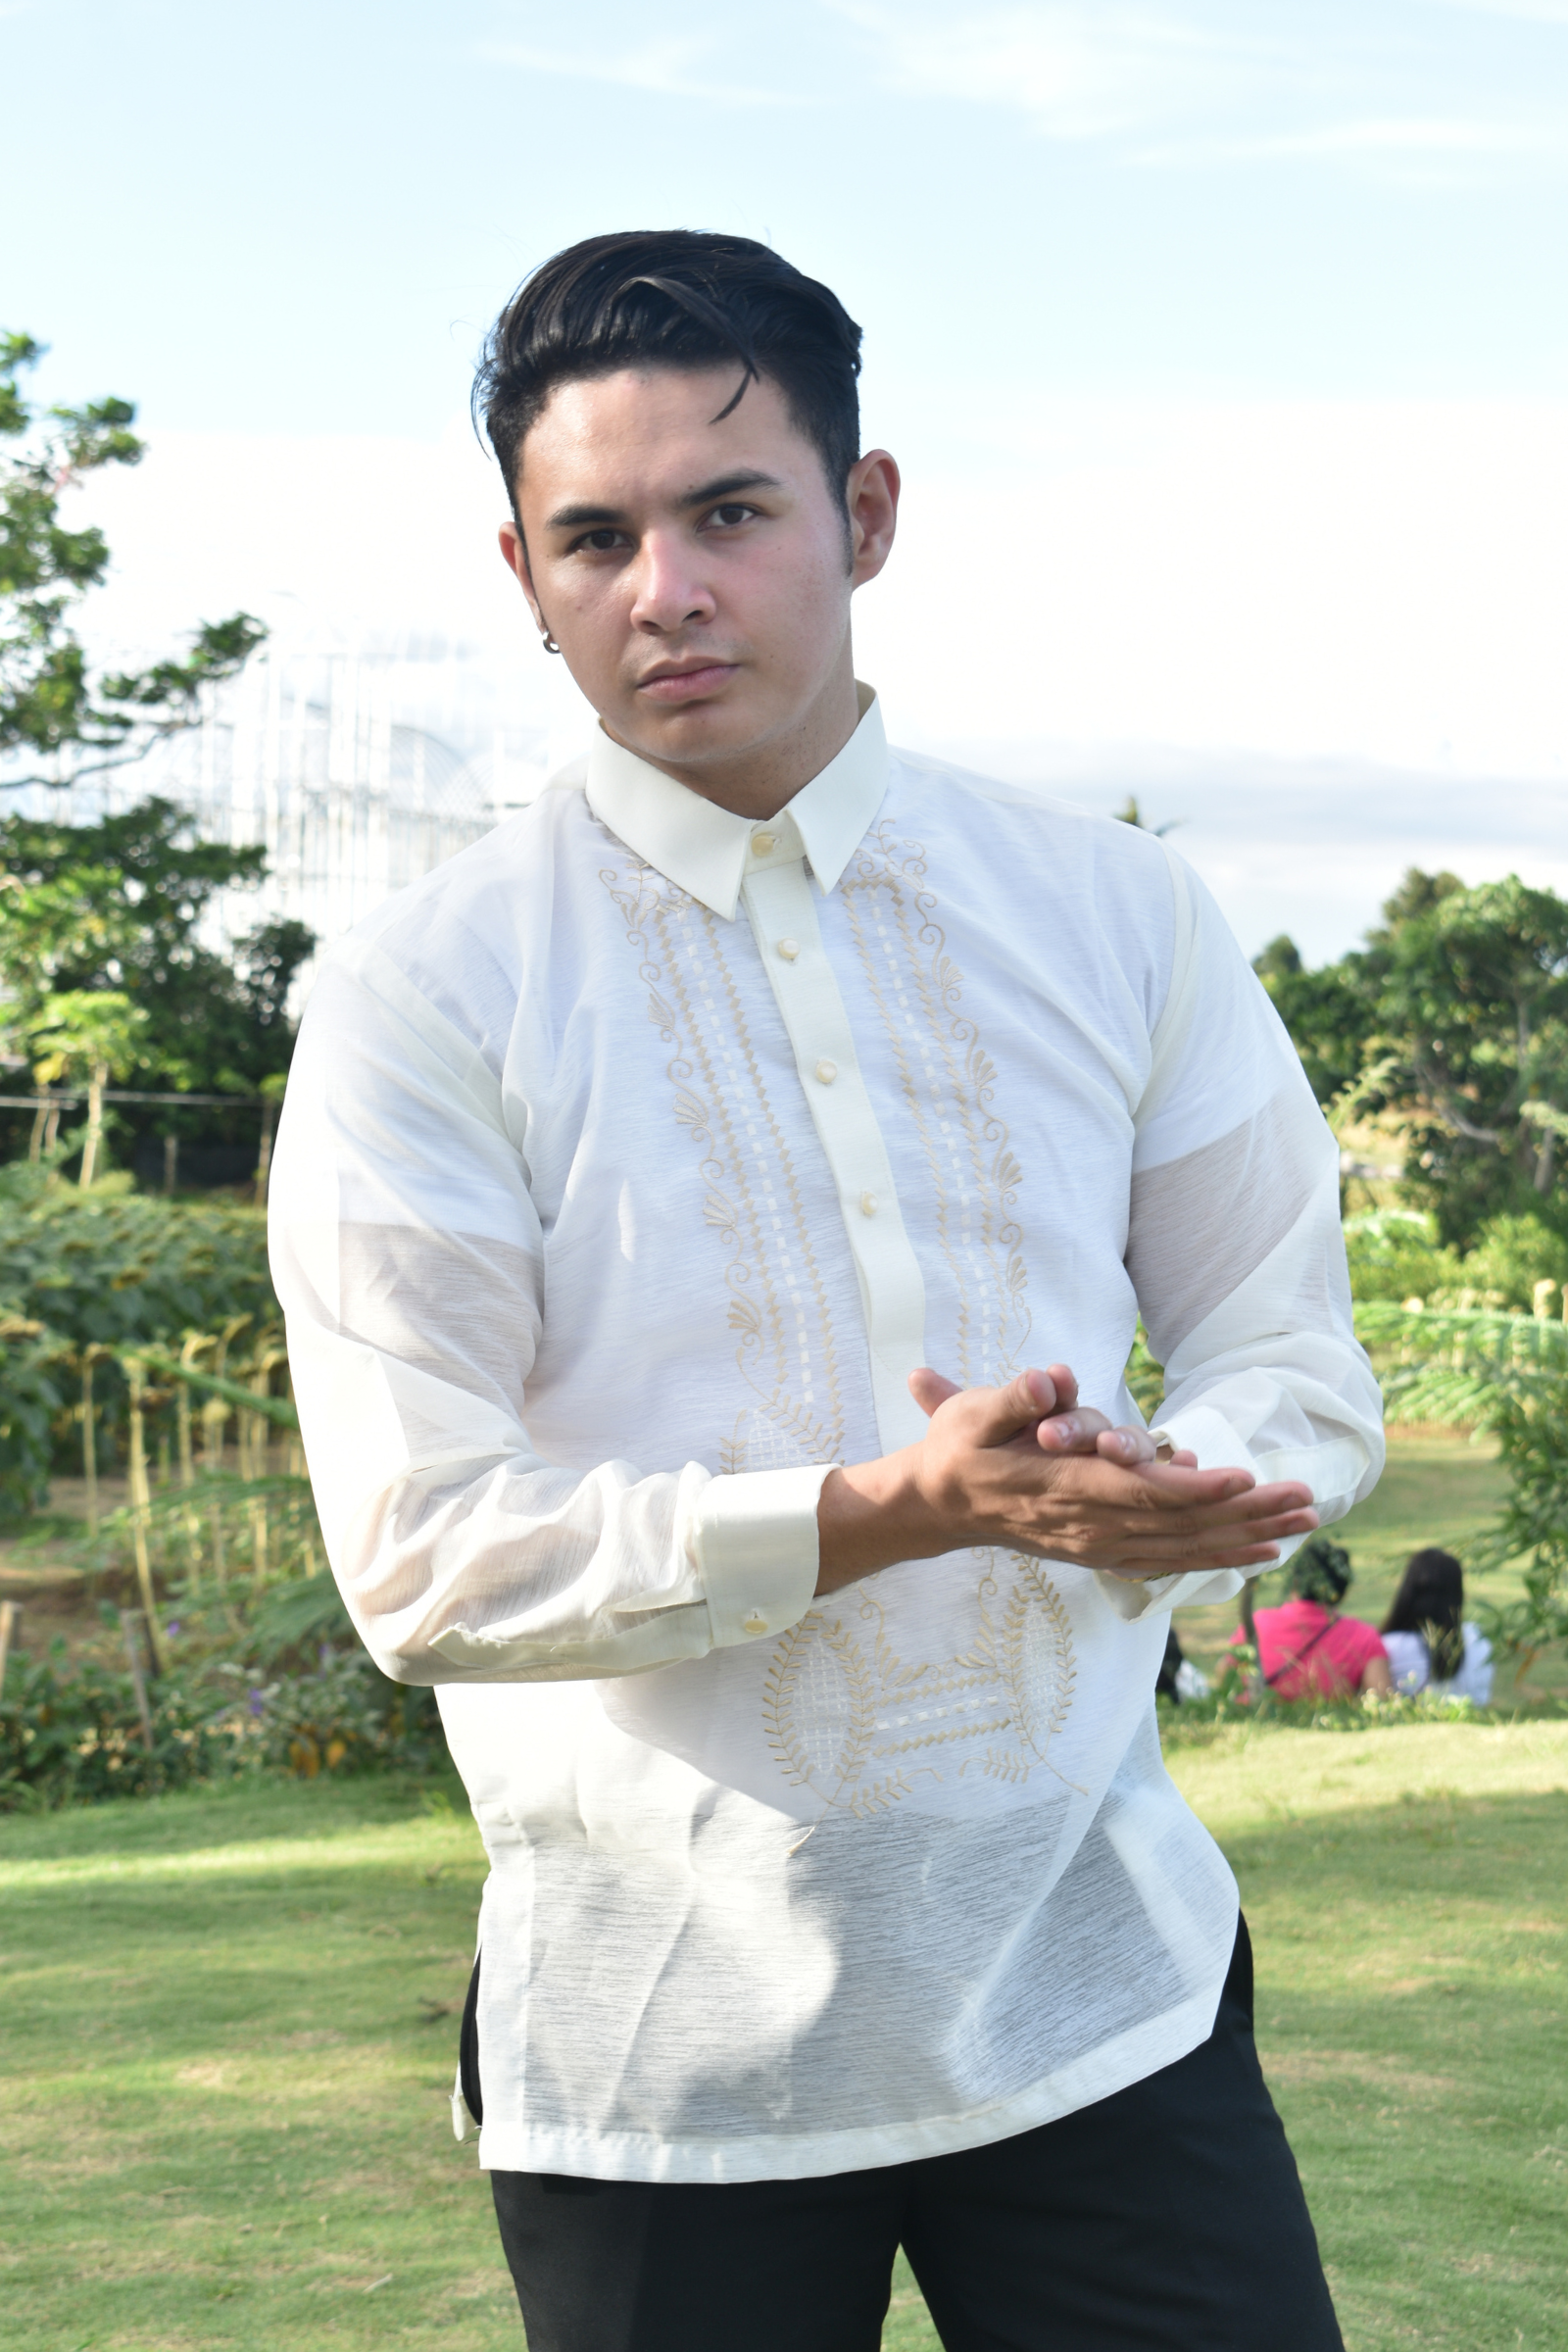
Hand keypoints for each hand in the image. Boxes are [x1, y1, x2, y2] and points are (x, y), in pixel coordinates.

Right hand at [815, 1363, 1317, 1595]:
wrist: (936, 1508)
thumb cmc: (959, 1450)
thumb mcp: (969, 1414)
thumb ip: (1014, 1398)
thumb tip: (1050, 1378)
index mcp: (1063, 1488)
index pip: (1137, 1493)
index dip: (1193, 1488)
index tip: (1243, 1477)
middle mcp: (1089, 1526)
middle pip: (1177, 1525)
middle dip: (1245, 1513)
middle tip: (1306, 1500)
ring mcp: (1098, 1546)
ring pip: (1182, 1547)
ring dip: (1245, 1536)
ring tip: (1303, 1523)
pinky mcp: (1103, 1553)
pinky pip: (1171, 1561)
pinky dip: (1217, 1557)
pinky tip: (1258, 1551)